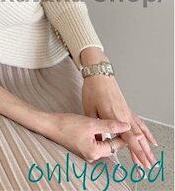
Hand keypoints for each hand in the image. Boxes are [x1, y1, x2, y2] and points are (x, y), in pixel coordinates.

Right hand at [41, 112, 129, 161]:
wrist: (49, 124)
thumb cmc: (66, 124)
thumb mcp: (91, 123)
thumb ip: (110, 125)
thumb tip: (125, 126)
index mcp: (95, 152)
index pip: (116, 145)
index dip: (124, 136)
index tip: (130, 128)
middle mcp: (91, 156)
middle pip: (109, 146)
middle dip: (115, 135)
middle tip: (120, 124)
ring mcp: (85, 152)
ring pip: (102, 143)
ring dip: (106, 134)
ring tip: (108, 123)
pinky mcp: (80, 147)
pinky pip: (94, 142)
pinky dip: (97, 135)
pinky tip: (96, 126)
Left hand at [81, 47, 157, 168]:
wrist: (99, 74)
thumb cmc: (92, 89)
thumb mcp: (88, 109)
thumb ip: (95, 126)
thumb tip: (97, 141)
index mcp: (113, 116)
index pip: (128, 138)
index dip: (135, 152)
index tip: (140, 163)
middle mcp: (123, 115)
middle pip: (137, 138)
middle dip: (143, 153)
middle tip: (148, 166)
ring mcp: (127, 112)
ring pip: (140, 132)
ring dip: (146, 146)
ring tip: (152, 158)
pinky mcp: (127, 108)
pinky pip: (139, 123)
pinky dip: (146, 132)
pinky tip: (151, 140)